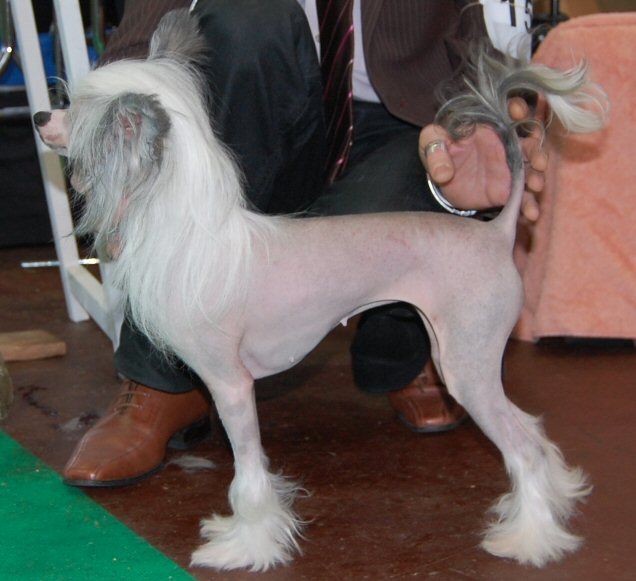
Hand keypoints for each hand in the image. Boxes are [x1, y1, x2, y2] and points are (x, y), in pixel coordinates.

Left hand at [419, 97, 547, 221]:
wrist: (442, 177)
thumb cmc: (439, 150)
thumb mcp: (431, 144)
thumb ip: (435, 153)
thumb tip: (442, 173)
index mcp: (491, 126)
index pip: (510, 112)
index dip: (518, 108)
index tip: (518, 113)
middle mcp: (507, 145)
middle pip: (529, 144)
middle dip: (537, 151)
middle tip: (538, 163)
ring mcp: (510, 168)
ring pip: (530, 171)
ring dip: (536, 178)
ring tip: (535, 188)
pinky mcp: (507, 190)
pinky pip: (522, 197)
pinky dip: (528, 205)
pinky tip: (530, 214)